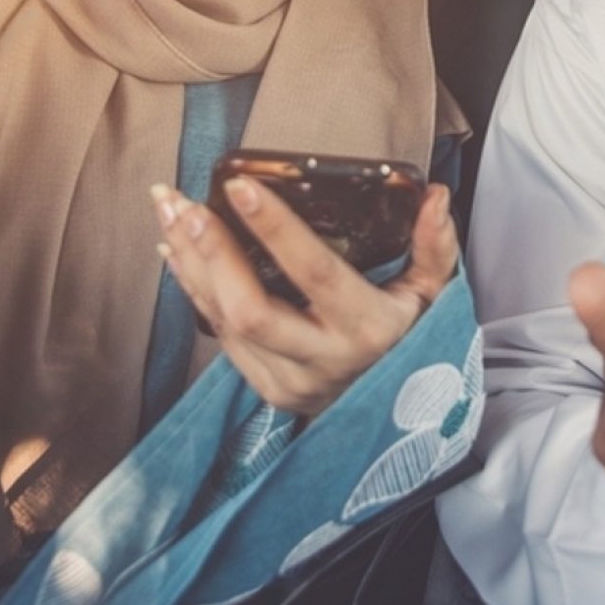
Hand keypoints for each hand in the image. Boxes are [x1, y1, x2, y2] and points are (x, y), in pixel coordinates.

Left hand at [151, 177, 457, 417]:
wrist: (400, 418)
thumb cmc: (413, 337)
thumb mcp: (434, 294)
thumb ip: (436, 245)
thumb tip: (435, 195)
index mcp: (367, 328)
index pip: (313, 273)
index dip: (274, 229)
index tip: (241, 186)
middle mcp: (323, 360)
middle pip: (250, 310)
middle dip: (212, 253)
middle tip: (186, 203)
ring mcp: (288, 382)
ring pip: (223, 322)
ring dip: (190, 262)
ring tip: (169, 209)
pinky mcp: (265, 390)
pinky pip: (218, 335)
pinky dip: (194, 287)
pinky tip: (177, 248)